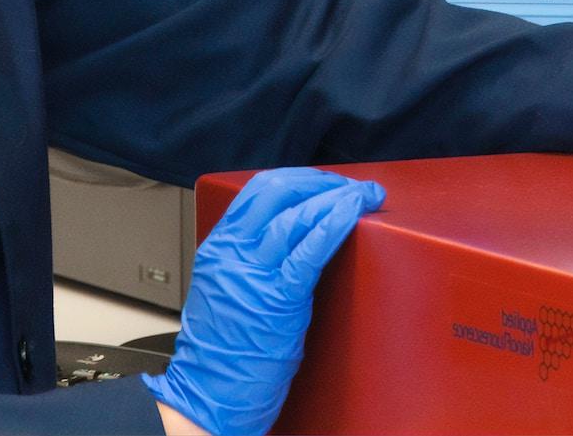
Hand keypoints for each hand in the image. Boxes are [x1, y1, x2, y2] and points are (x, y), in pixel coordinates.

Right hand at [144, 167, 384, 435]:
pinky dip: (334, 225)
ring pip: (298, 214)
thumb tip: (290, 237)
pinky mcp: (278, 299)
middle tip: (351, 187)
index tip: (326, 181)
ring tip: (365, 196)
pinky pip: (310, 250)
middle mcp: (234, 252)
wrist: (208, 394)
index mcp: (221, 247)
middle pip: (280, 192)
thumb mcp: (229, 289)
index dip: (299, 178)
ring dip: (339, 198)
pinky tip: (352, 214)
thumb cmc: (222, 352)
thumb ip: (250, 259)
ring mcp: (254, 274)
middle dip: (322, 182)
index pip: (259, 190)